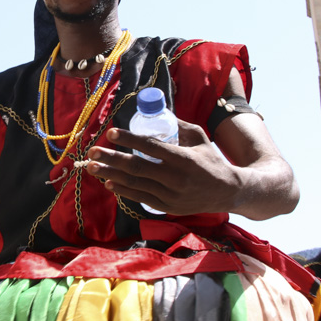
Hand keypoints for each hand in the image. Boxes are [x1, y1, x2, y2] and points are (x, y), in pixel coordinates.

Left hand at [87, 120, 243, 215]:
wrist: (229, 192)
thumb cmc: (212, 160)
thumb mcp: (200, 138)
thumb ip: (179, 126)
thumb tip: (155, 113)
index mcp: (184, 158)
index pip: (151, 147)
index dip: (129, 140)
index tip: (111, 132)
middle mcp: (176, 178)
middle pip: (137, 167)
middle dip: (112, 158)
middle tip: (92, 151)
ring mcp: (171, 195)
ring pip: (135, 184)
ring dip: (111, 174)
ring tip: (92, 166)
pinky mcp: (167, 207)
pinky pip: (141, 198)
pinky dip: (123, 191)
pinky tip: (109, 182)